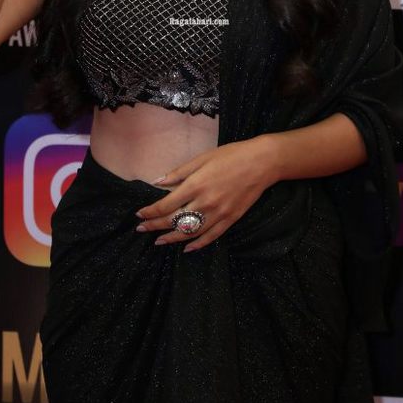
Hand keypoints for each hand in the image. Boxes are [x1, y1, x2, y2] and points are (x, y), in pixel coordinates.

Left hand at [134, 139, 276, 251]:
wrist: (263, 162)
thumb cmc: (233, 155)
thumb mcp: (203, 158)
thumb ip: (179, 172)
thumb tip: (157, 182)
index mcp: (196, 185)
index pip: (165, 205)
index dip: (150, 212)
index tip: (139, 215)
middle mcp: (205, 202)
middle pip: (174, 220)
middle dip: (155, 226)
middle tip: (142, 229)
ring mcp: (219, 213)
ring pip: (190, 232)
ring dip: (172, 238)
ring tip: (159, 241)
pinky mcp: (231, 218)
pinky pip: (211, 236)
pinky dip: (198, 244)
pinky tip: (187, 248)